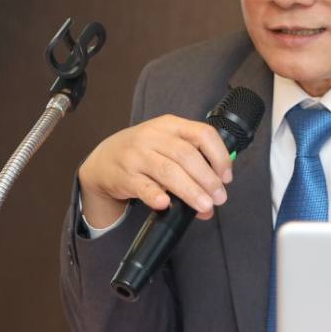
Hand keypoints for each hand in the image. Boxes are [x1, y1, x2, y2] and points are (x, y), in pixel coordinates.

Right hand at [78, 115, 233, 228]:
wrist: (104, 160)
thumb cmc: (143, 153)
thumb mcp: (166, 149)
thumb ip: (191, 172)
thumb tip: (210, 206)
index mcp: (170, 125)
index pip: (202, 133)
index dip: (219, 155)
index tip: (226, 177)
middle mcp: (153, 136)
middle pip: (187, 155)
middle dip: (207, 178)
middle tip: (219, 198)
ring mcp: (137, 155)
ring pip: (168, 171)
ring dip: (190, 190)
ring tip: (204, 205)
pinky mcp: (125, 175)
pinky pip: (142, 186)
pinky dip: (155, 195)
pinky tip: (166, 204)